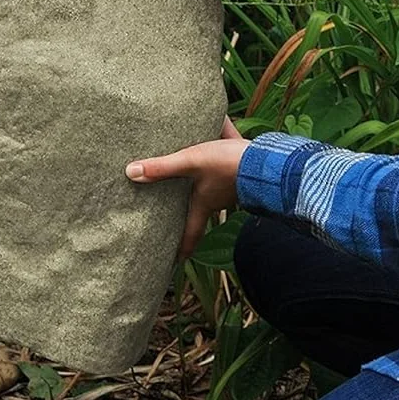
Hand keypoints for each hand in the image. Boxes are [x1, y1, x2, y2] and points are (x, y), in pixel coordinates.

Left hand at [125, 117, 248, 261]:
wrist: (268, 159)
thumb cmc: (228, 165)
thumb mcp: (191, 162)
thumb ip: (162, 167)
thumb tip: (130, 172)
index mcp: (204, 203)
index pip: (191, 233)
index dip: (182, 248)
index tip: (174, 261)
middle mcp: (218, 198)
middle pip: (201, 208)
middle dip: (190, 211)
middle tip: (177, 215)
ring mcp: (232, 186)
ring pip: (215, 186)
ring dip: (206, 181)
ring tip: (195, 174)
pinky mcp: (242, 170)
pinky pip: (227, 165)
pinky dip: (221, 156)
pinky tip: (219, 138)